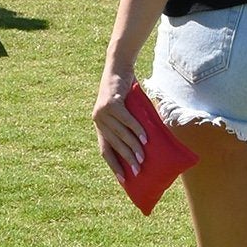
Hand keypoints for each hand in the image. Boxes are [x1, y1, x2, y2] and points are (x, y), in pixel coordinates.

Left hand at [94, 63, 144, 179]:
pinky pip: (126, 120)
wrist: (119, 66)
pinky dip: (136, 130)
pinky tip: (145, 138)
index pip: (105, 150)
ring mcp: (103, 112)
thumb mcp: (126, 110)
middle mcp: (99, 120)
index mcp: (100, 125)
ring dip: (133, 147)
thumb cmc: (126, 90)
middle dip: (127, 159)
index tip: (123, 180)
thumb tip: (147, 144)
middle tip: (139, 171)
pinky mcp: (111, 103)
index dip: (114, 165)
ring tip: (144, 157)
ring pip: (121, 134)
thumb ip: (130, 125)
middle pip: (114, 145)